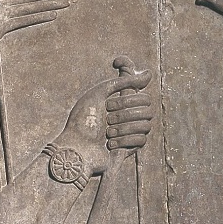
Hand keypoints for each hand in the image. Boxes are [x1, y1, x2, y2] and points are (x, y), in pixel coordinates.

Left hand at [54, 57, 152, 176]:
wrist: (74, 148)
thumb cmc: (81, 122)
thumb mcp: (98, 94)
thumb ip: (121, 81)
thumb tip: (148, 74)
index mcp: (121, 104)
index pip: (142, 94)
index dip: (128, 97)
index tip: (108, 103)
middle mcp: (127, 117)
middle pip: (147, 108)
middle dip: (124, 113)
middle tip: (107, 119)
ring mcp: (129, 133)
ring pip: (145, 124)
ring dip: (123, 128)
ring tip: (107, 133)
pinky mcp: (129, 149)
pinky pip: (141, 139)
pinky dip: (124, 140)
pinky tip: (109, 144)